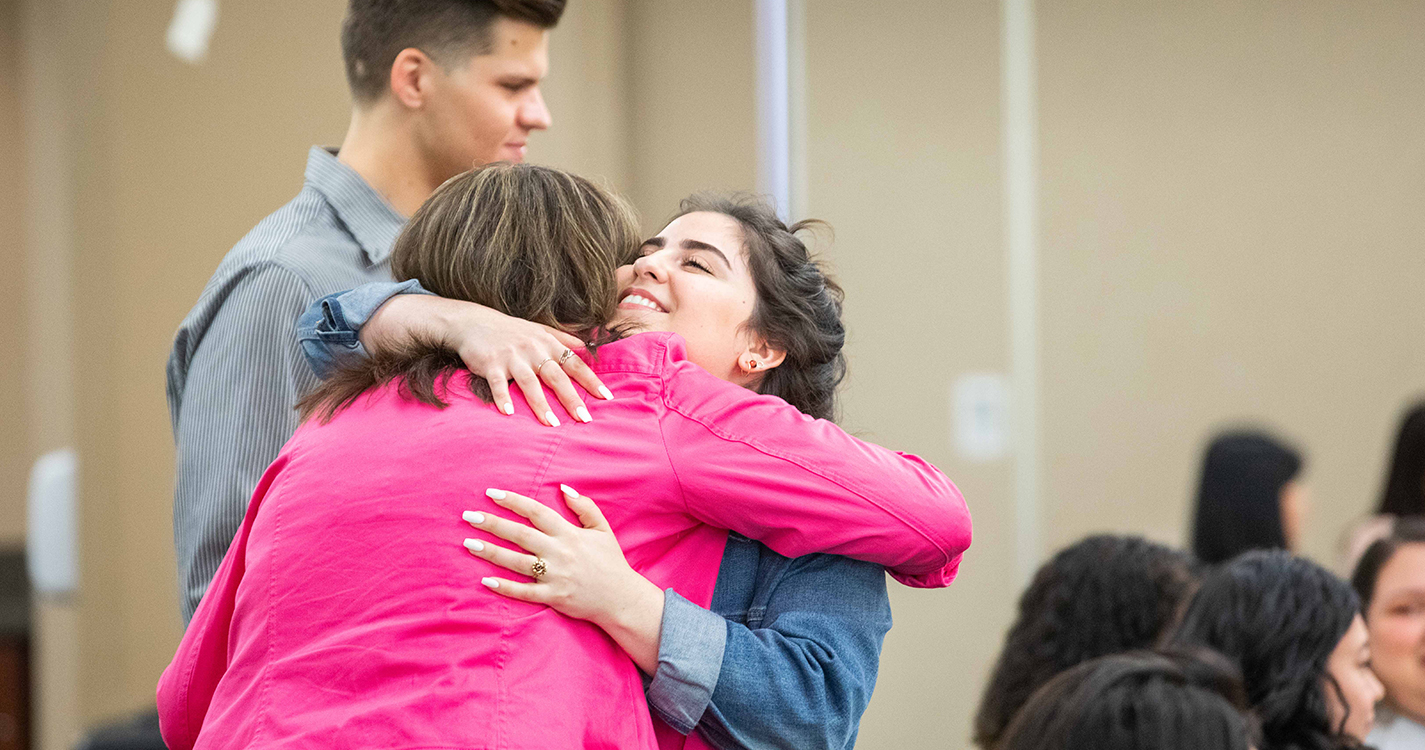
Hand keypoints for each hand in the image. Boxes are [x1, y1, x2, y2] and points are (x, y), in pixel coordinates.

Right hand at [363, 295, 612, 425]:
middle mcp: (532, 350)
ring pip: (530, 383)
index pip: (574, 363)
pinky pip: (498, 384)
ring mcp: (512, 357)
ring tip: (552, 424)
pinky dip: (502, 398)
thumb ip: (562, 338)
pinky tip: (508, 413)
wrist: (473, 322)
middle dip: (571, 398)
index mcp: (547, 343)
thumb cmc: (510, 330)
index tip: (606, 396)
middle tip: (584, 418)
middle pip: (556, 376)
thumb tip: (586, 345)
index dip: (590, 380)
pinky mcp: (491, 364)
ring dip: (541, 404)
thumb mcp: (538, 329)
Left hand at [460, 485, 663, 672]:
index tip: (491, 493)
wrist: (622, 599)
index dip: (513, 501)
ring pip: (517, 562)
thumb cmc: (611, 562)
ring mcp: (555, 576)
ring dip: (491, 552)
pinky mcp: (553, 597)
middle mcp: (560, 552)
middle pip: (520, 534)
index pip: (536, 512)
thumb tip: (563, 487)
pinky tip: (485, 580)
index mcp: (569, 533)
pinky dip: (505, 587)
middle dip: (492, 524)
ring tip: (468, 543)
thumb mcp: (602, 529)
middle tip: (468, 516)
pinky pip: (524, 592)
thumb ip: (584, 506)